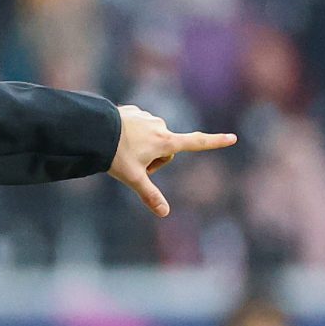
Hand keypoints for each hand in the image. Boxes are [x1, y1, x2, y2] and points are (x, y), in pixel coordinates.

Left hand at [108, 105, 236, 217]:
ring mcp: (147, 117)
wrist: (92, 128)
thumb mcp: (133, 178)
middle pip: (165, 149)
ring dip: (142, 147)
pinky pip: (138, 128)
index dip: (215, 142)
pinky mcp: (134, 111)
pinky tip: (117, 138)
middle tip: (134, 164)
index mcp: (165, 141)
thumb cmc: (114, 154)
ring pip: (150, 138)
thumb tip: (164, 213)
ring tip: (122, 150)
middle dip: (154, 159)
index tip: (232, 137)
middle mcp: (160, 126)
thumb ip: (150, 195)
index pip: (196, 142)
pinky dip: (131, 135)